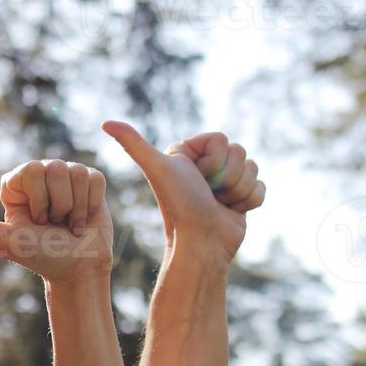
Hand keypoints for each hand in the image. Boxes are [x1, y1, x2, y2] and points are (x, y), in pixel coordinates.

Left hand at [0, 159, 112, 284]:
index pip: (32, 169)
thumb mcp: (6, 241)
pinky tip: (83, 220)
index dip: (39, 198)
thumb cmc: (41, 255)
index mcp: (17, 184)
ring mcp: (66, 177)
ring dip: (75, 207)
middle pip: (56, 167)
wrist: (76, 268)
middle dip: (58, 204)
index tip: (37, 220)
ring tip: (68, 222)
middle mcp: (41, 174)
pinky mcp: (90, 182)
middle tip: (53, 223)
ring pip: (76, 172)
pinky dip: (91, 204)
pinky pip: (94, 178)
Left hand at [102, 121, 265, 263]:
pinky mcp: (242, 196)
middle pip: (240, 152)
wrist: (199, 243)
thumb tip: (105, 122)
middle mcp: (207, 164)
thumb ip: (132, 143)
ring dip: (237, 190)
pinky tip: (230, 211)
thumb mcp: (156, 168)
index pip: (221, 139)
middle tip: (207, 193)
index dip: (214, 160)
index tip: (196, 177)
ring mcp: (226, 180)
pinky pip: (261, 188)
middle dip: (227, 177)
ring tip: (217, 204)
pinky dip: (249, 201)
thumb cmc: (178, 206)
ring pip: (252, 168)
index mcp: (189, 151)